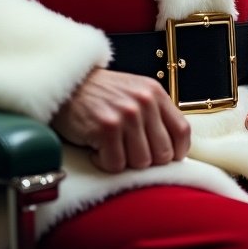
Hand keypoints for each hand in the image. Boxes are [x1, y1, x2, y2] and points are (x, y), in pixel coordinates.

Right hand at [51, 67, 190, 172]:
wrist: (65, 83)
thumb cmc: (99, 93)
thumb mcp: (134, 93)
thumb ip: (154, 115)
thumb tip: (173, 150)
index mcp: (155, 93)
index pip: (182, 132)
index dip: (176, 152)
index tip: (164, 159)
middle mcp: (144, 102)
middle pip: (163, 154)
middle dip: (146, 159)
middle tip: (127, 150)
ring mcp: (126, 114)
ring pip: (140, 162)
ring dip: (123, 161)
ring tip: (110, 146)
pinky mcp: (106, 128)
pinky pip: (115, 165)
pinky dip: (103, 162)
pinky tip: (96, 147)